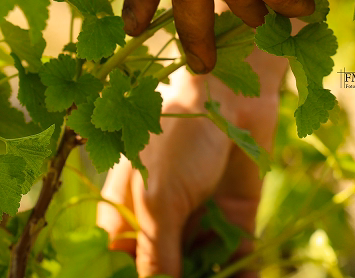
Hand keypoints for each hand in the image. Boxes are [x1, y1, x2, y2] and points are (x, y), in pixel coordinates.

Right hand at [97, 63, 279, 276]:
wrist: (233, 95)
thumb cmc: (181, 137)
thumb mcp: (161, 200)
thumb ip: (156, 255)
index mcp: (128, 216)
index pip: (119, 268)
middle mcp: (161, 224)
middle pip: (163, 274)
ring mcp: (197, 222)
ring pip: (200, 272)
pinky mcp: (232, 220)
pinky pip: (235, 262)